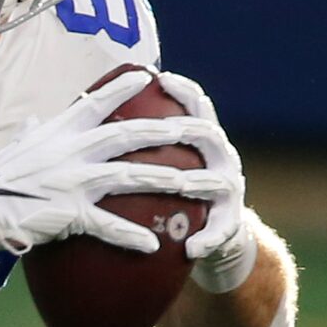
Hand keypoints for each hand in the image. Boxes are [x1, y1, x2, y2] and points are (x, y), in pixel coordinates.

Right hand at [0, 71, 231, 277]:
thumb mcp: (15, 148)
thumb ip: (30, 134)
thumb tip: (32, 123)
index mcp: (60, 132)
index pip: (98, 101)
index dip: (126, 87)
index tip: (151, 75)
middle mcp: (73, 151)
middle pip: (132, 136)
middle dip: (168, 131)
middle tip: (200, 130)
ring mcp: (74, 182)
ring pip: (134, 177)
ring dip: (169, 180)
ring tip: (199, 185)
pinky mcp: (70, 214)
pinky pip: (109, 226)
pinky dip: (132, 236)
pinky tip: (154, 247)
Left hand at [156, 72, 255, 293]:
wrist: (209, 235)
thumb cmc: (175, 193)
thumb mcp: (163, 164)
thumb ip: (144, 142)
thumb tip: (97, 113)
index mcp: (202, 142)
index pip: (196, 108)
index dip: (184, 91)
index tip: (163, 77)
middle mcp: (220, 160)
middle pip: (210, 136)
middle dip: (192, 130)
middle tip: (170, 129)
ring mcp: (227, 191)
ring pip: (218, 181)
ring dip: (200, 181)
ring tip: (183, 184)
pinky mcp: (228, 225)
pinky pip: (220, 232)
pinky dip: (207, 239)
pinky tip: (192, 249)